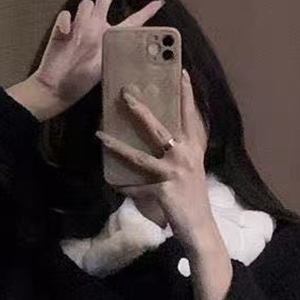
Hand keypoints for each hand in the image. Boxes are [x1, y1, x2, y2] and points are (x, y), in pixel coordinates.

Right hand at [8, 0, 162, 119]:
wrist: (56, 86)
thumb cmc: (81, 80)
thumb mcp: (105, 66)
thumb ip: (109, 45)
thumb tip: (111, 31)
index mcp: (111, 37)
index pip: (133, 20)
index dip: (147, 11)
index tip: (160, 2)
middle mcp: (97, 27)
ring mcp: (79, 26)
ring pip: (86, 4)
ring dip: (84, 18)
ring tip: (79, 42)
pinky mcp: (63, 27)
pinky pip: (66, 15)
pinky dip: (66, 24)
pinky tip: (66, 36)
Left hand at [96, 70, 215, 247]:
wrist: (200, 227)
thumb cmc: (193, 197)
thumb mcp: (192, 168)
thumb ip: (182, 151)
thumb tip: (166, 138)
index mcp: (194, 148)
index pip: (190, 116)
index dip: (187, 94)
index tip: (182, 72)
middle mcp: (185, 156)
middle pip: (160, 127)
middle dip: (141, 109)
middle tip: (125, 93)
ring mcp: (174, 173)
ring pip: (140, 156)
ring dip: (117, 146)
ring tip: (99, 135)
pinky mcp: (163, 190)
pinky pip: (136, 187)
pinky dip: (124, 187)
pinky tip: (113, 184)